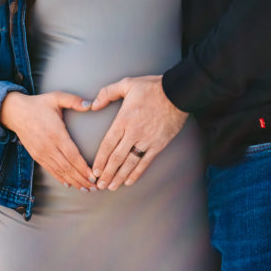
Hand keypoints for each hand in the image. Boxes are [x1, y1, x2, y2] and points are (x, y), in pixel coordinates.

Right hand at [0, 91, 96, 190]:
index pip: (72, 155)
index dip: (83, 168)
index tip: (94, 176)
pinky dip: (61, 179)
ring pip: (60, 171)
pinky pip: (50, 170)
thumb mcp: (56, 97)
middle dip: (82, 179)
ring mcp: (41, 153)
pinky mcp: (36, 156)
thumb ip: (74, 101)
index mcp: (56, 133)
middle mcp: (48, 146)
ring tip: (86, 189)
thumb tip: (91, 104)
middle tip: (95, 187)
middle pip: (68, 167)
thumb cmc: (39, 104)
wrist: (15, 112)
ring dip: (74, 182)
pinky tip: (70, 184)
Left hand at [90, 75, 187, 190]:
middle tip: (99, 185)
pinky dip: (137, 173)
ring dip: (119, 176)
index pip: (108, 144)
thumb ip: (107, 93)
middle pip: (117, 157)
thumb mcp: (127, 84)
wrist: (177, 92)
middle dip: (107, 173)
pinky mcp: (159, 144)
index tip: (94, 170)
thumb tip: (93, 105)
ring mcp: (147, 140)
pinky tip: (129, 181)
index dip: (100, 160)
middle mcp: (134, 132)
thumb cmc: (152, 87)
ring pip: (130, 163)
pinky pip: (146, 162)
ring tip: (111, 186)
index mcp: (124, 119)